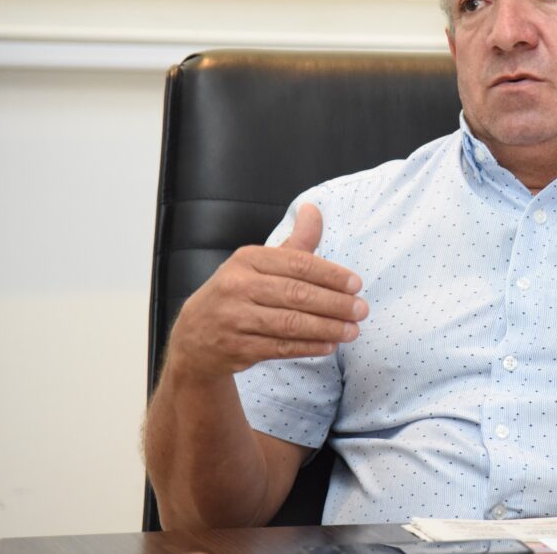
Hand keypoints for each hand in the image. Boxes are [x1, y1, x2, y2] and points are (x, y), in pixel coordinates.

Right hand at [166, 203, 367, 379]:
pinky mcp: (237, 347)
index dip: (330, 274)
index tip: (356, 284)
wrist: (195, 334)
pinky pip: (280, 347)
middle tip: (361, 310)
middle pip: (297, 295)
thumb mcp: (260, 263)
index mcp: (247, 259)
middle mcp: (237, 286)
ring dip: (327, 328)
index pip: (297, 264)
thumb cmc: (239, 292)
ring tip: (353, 330)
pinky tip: (330, 344)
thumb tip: (314, 209)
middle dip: (335, 304)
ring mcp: (235, 319)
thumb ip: (294, 243)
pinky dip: (308, 347)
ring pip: (291, 324)